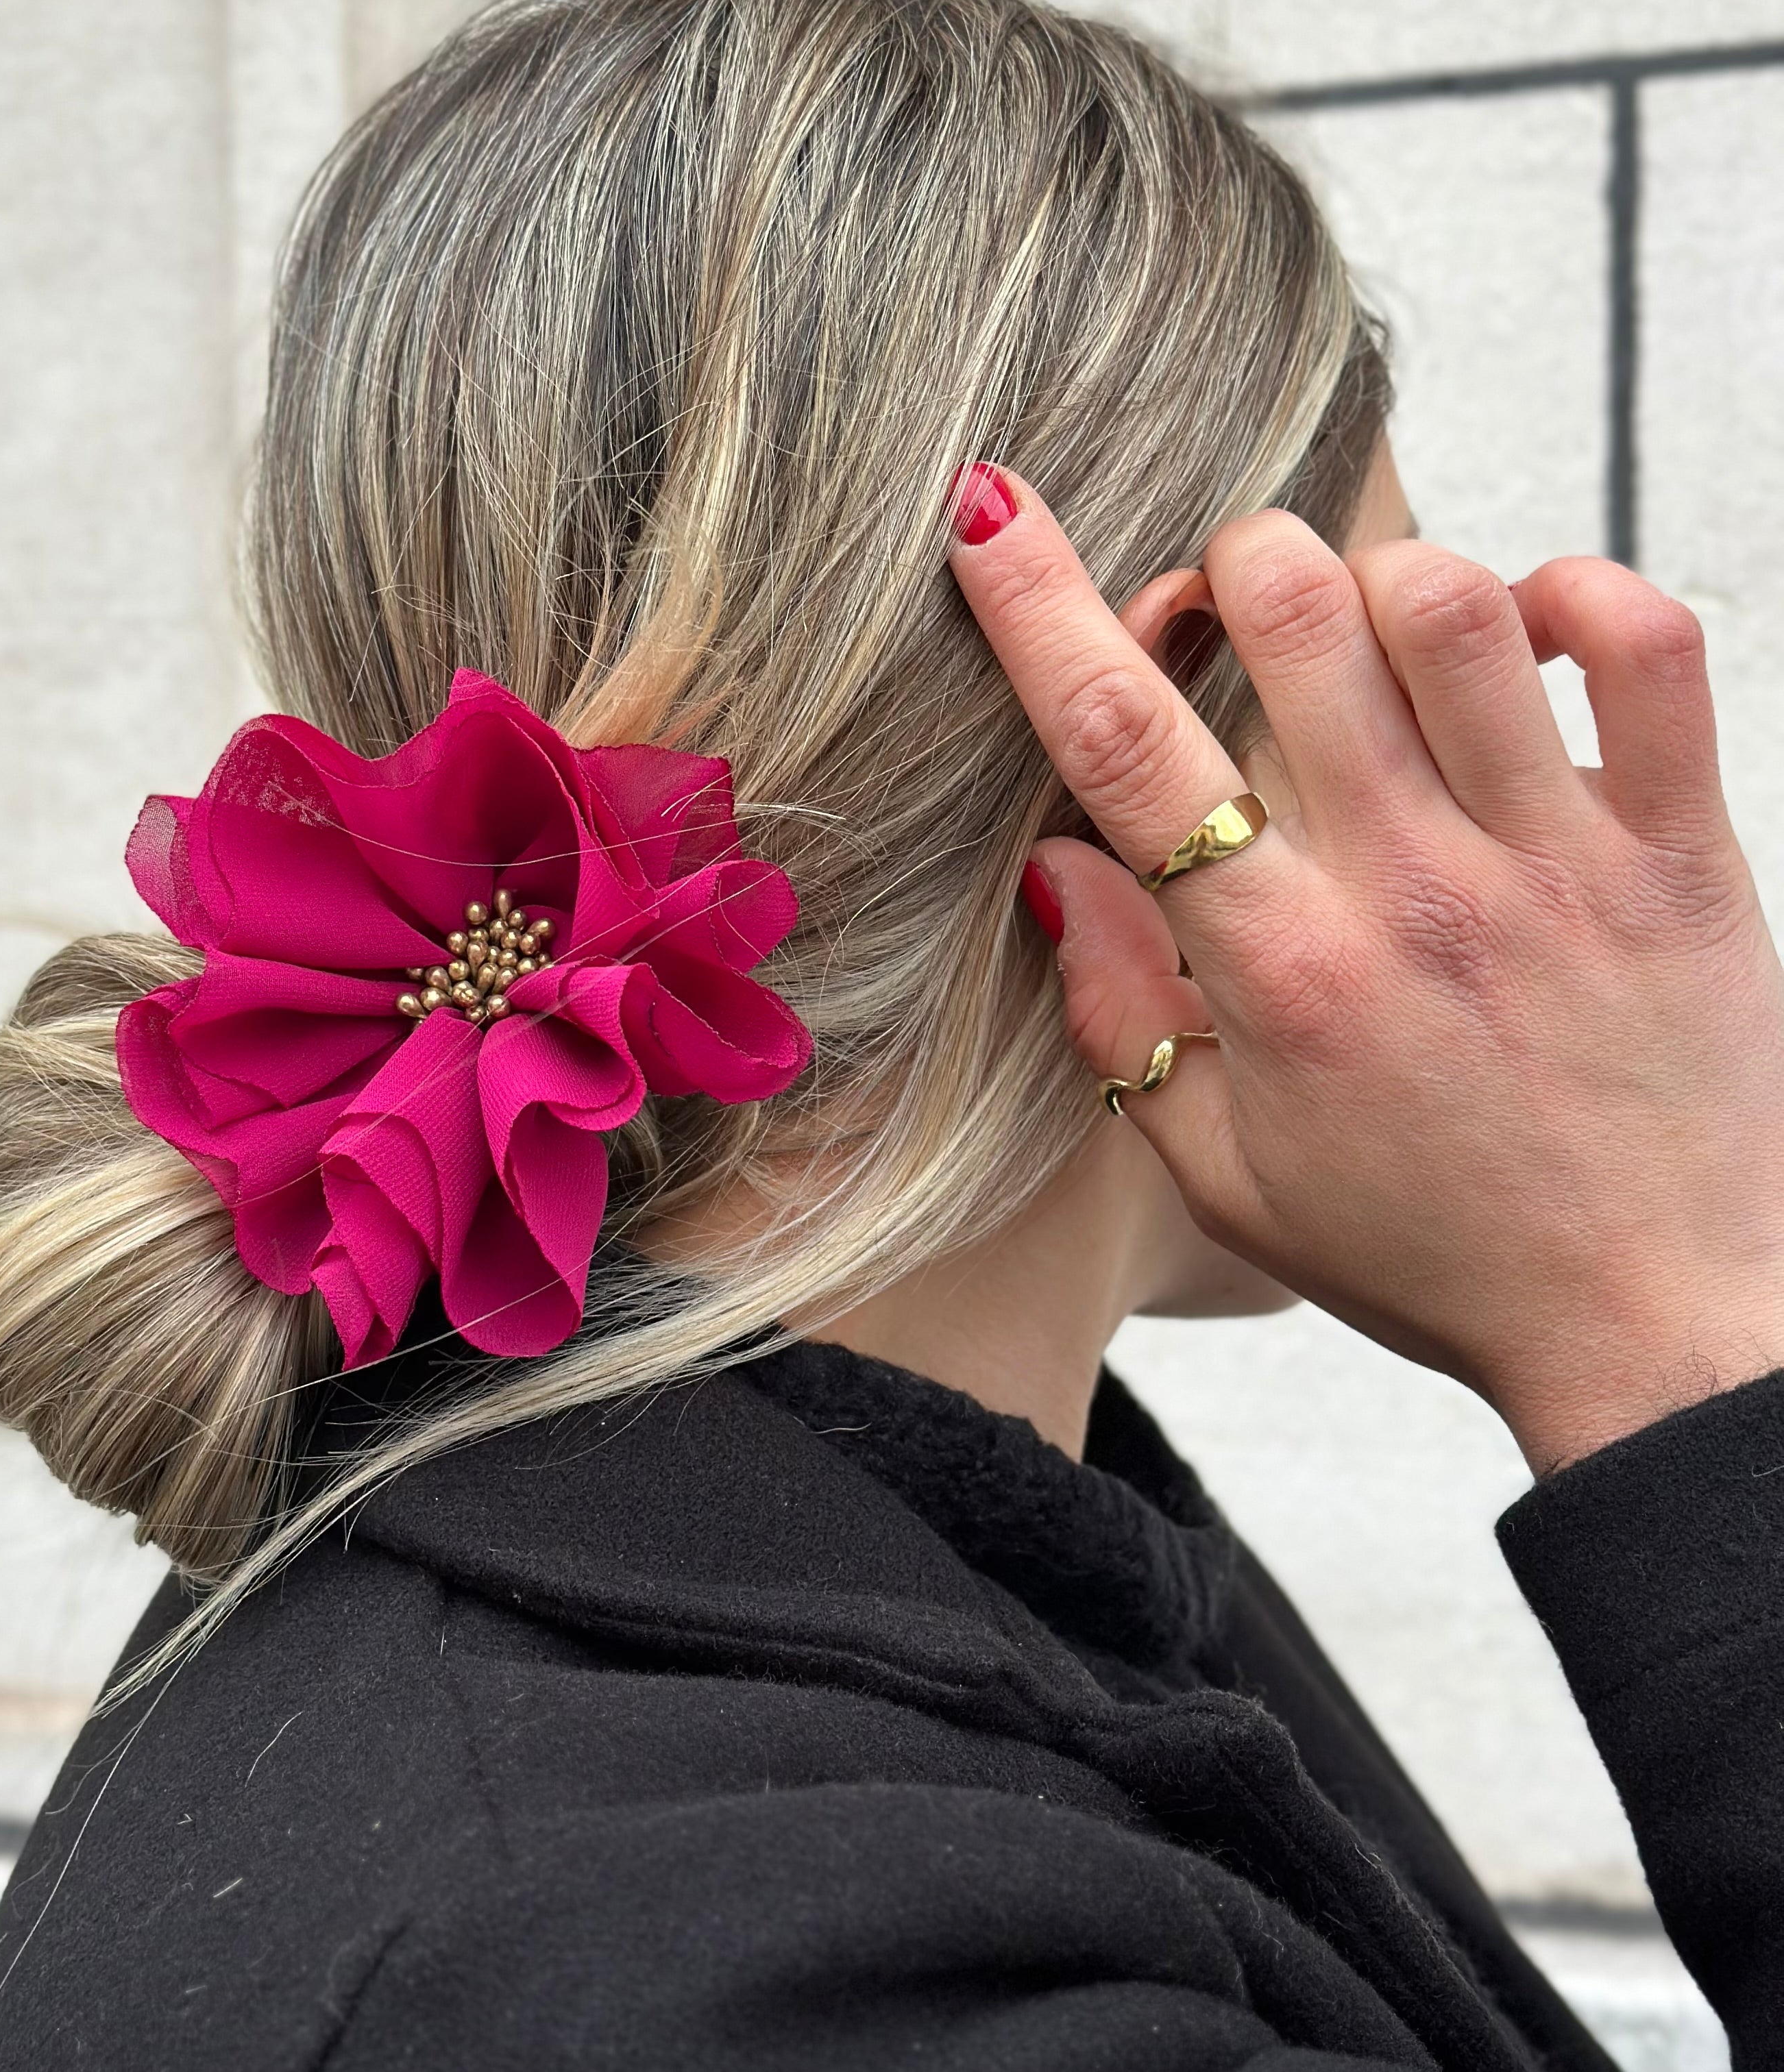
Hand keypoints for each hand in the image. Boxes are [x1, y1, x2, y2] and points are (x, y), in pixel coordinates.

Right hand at [950, 468, 1783, 1473]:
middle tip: (1228, 614)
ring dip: (1379, 572)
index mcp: (1280, 973)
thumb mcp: (1225, 1179)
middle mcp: (1410, 892)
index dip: (1035, 606)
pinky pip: (1647, 646)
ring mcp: (1556, 861)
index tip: (984, 508)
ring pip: (1452, 605)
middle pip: (1293, 619)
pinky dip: (1579, 594)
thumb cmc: (1428, 1255)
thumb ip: (1121, 1022)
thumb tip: (1058, 868)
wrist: (1657, 1325)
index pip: (1124, 746)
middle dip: (1229, 564)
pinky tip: (1528, 631)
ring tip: (1370, 630)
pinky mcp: (1681, 851)